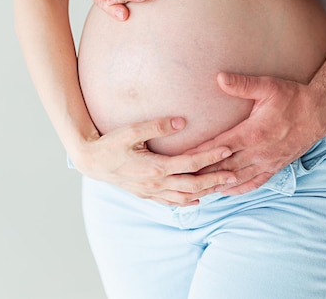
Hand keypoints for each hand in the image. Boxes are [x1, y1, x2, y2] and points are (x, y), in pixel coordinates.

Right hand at [72, 117, 237, 205]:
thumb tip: (183, 121)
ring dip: (205, 192)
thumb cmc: (110, 143)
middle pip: (193, 185)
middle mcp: (156, 184)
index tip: (228, 149)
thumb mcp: (131, 130)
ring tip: (221, 186)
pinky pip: (171, 202)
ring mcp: (151, 192)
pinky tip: (197, 198)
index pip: (190, 163)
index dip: (211, 157)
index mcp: (155, 168)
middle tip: (235, 174)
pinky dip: (187, 201)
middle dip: (215, 180)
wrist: (91, 162)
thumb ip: (157, 125)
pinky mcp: (146, 195)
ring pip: (185, 197)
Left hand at [187, 72, 325, 194]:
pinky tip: (225, 191)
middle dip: (202, 173)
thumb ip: (243, 84)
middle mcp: (259, 152)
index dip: (199, 153)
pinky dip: (238, 189)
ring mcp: (268, 162)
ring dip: (216, 184)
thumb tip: (219, 77)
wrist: (320, 112)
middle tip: (181, 177)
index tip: (181, 157)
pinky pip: (254, 182)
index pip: (220, 147)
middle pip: (224, 167)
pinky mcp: (275, 166)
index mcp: (254, 133)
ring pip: (237, 178)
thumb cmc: (292, 97)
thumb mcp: (268, 86)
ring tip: (196, 189)